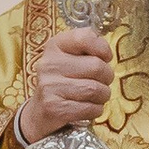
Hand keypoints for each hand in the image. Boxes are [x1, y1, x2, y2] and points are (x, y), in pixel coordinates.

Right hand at [16, 28, 113, 148]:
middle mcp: (49, 64)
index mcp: (55, 46)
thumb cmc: (63, 81)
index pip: (84, 38)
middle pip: (96, 66)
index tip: (105, 58)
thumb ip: (88, 48)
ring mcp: (49, 86)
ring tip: (96, 96)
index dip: (102, 48)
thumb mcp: (70, 57)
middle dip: (107, 77)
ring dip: (103, 95)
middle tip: (103, 81)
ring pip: (95, 89)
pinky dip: (96, 110)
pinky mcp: (53, 108)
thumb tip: (106, 53)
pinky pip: (90, 108)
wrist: (40, 110)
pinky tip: (88, 107)